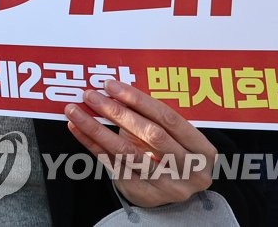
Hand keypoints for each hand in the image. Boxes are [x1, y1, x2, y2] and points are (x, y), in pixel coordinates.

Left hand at [64, 79, 215, 206]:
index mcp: (202, 150)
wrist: (171, 190)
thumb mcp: (172, 135)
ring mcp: (165, 185)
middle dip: (117, 112)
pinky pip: (111, 164)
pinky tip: (76, 128)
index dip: (139, 100)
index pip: (168, 118)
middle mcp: (189, 170)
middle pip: (150, 135)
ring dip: (96, 128)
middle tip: (91, 95)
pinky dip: (91, 144)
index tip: (112, 85)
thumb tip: (113, 88)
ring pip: (127, 152)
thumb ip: (150, 115)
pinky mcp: (141, 193)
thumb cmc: (170, 151)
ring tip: (75, 110)